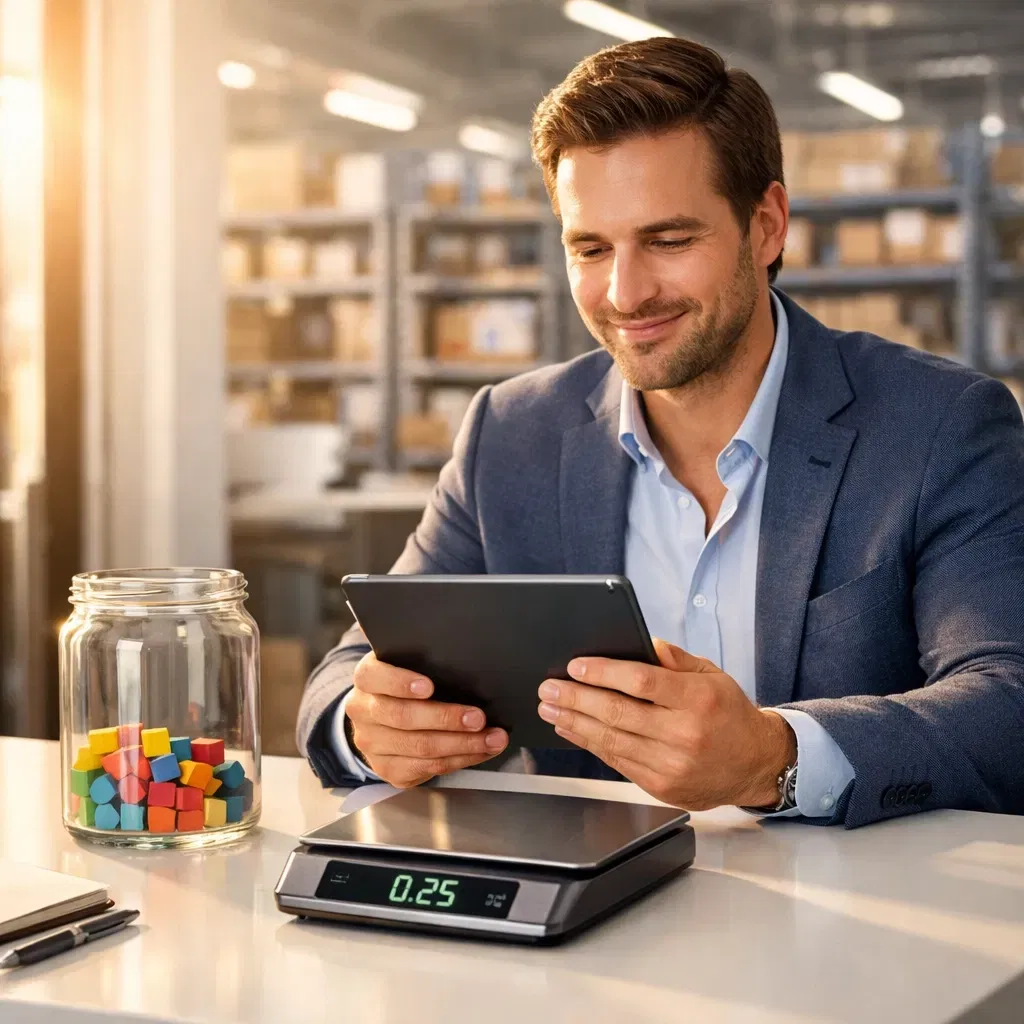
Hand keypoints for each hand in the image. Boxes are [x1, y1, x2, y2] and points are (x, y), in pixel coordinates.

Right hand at [346, 651, 507, 787]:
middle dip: (446, 718)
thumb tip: (437, 622)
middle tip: (478, 717)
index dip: (401, 682)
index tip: (429, 686)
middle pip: (403, 717)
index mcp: (367, 678)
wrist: (382, 719)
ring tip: (493, 738)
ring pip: (420, 747)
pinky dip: (461, 759)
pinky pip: (428, 768)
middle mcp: (364, 712)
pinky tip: (481, 750)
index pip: (375, 676)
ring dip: (463, 744)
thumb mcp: (405, 661)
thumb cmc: (405, 683)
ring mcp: (373, 744)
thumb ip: (415, 646)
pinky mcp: (389, 768)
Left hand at [536, 639, 795, 810]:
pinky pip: (617, 761)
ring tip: (550, 707)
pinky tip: (572, 729)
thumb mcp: (712, 676)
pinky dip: (589, 743)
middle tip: (548, 687)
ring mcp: (671, 764)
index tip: (575, 666)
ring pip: (611, 740)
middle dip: (576, 698)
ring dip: (574, 722)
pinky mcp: (661, 785)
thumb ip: (675, 660)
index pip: (641, 682)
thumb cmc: (730, 714)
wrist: (756, 765)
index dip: (603, 673)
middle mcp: (684, 734)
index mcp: (698, 699)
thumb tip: (643, 643)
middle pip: (618, 713)